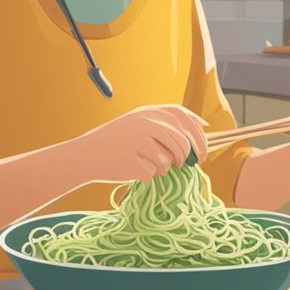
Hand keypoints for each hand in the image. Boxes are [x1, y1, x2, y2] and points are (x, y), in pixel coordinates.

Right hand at [75, 105, 208, 182]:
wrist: (86, 154)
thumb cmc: (115, 141)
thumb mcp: (138, 121)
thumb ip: (164, 121)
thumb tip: (201, 125)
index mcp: (147, 112)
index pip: (182, 117)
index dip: (196, 132)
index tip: (203, 147)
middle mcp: (144, 124)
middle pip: (180, 143)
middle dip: (187, 156)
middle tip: (185, 165)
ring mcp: (138, 142)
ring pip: (167, 161)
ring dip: (165, 168)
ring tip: (153, 168)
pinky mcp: (132, 162)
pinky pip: (152, 174)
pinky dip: (147, 176)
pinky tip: (134, 170)